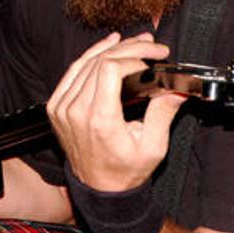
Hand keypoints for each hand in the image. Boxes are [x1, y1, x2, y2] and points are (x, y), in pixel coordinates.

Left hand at [47, 32, 186, 191]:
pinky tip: (106, 48)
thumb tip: (177, 89)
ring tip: (134, 42)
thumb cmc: (126, 172)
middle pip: (100, 61)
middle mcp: (76, 111)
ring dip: (111, 48)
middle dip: (128, 48)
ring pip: (85, 62)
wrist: (101, 190)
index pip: (111, 69)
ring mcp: (62, 108)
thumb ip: (163, 113)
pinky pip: (73, 73)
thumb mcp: (153, 146)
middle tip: (151, 46)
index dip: (135, 57)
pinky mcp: (57, 107)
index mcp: (99, 120)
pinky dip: (90, 57)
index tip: (154, 59)